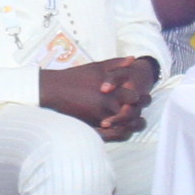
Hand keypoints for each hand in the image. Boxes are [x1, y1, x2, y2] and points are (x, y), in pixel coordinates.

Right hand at [39, 56, 157, 135]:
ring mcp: (100, 118)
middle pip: (133, 114)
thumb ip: (117, 64)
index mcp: (112, 91)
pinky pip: (112, 135)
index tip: (138, 96)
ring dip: (130, 124)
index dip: (139, 98)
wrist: (54, 91)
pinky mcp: (92, 126)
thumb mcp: (97, 67)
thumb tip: (133, 59)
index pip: (135, 97)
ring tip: (130, 119)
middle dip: (137, 111)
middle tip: (136, 108)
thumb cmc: (75, 77)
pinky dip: (119, 132)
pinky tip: (119, 127)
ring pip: (125, 127)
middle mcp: (108, 106)